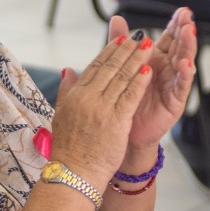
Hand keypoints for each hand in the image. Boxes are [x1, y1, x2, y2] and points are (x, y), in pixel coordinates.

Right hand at [52, 32, 154, 186]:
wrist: (73, 174)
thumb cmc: (69, 149)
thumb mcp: (61, 115)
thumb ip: (66, 90)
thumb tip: (68, 70)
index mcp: (75, 95)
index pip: (95, 66)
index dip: (110, 50)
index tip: (121, 39)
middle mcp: (88, 98)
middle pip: (110, 67)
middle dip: (126, 49)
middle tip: (139, 36)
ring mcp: (102, 108)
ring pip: (122, 78)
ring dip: (137, 59)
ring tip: (148, 46)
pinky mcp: (116, 121)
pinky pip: (130, 96)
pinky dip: (139, 81)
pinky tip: (148, 70)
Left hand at [106, 10, 196, 150]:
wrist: (123, 131)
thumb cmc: (126, 100)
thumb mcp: (123, 66)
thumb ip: (122, 42)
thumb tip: (117, 18)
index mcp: (156, 59)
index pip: (169, 38)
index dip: (176, 24)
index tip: (182, 10)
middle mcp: (168, 70)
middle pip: (179, 46)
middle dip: (185, 31)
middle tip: (187, 16)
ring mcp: (173, 85)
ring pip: (184, 62)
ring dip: (188, 47)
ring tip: (189, 32)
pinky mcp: (175, 101)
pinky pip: (181, 86)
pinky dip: (185, 74)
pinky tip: (185, 64)